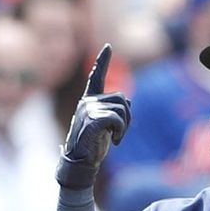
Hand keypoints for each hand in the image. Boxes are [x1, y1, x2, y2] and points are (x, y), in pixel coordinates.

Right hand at [57, 45, 130, 190]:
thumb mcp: (106, 125)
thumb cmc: (93, 145)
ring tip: (116, 138)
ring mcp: (88, 110)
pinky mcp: (92, 120)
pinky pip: (117, 119)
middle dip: (128, 117)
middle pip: (122, 98)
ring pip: (122, 109)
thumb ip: (114, 110)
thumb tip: (128, 100)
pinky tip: (116, 141)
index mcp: (89, 101)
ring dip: (125, 126)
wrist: (81, 163)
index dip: (102, 62)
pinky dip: (121, 131)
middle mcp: (87, 102)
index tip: (108, 47)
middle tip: (120, 133)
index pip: (96, 78)